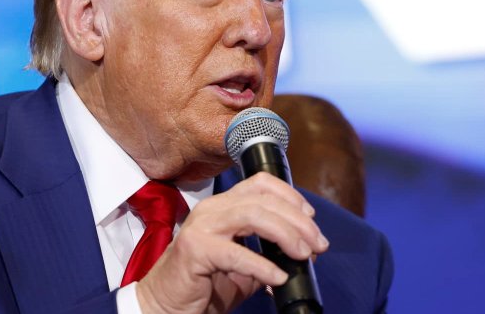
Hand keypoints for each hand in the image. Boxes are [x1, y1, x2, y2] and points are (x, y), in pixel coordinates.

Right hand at [135, 172, 328, 313]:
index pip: (260, 183)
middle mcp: (211, 210)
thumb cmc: (203, 285)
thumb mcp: (243, 266)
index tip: (311, 219)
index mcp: (222, 206)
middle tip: (318, 245)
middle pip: (262, 199)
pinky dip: (262, 265)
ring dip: (286, 234)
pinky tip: (278, 278)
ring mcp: (201, 227)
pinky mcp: (195, 250)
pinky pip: (236, 253)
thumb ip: (268, 254)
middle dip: (298, 220)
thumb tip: (305, 253)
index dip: (290, 196)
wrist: (166, 305)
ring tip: (303, 255)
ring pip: (252, 215)